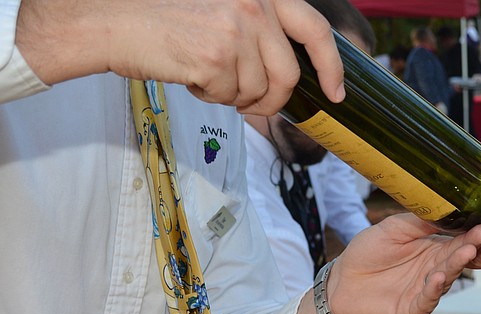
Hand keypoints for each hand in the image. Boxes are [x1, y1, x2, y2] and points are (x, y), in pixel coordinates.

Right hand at [16, 0, 344, 113]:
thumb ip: (260, 26)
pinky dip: (210, 96)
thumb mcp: (222, 5)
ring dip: (235, 96)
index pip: (316, 28)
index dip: (331, 67)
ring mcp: (236, 29)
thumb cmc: (163, 14)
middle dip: (272, 100)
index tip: (336, 92)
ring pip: (259, 92)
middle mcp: (254, 3)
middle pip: (288, 75)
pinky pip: (229, 97)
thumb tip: (291, 71)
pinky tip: (188, 74)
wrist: (110, 17)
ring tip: (204, 74)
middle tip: (250, 103)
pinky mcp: (216, 57)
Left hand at [327, 213, 480, 313]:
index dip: (480, 234)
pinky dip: (434, 289)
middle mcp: (436, 268)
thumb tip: (450, 209)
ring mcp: (426, 289)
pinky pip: (428, 300)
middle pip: (464, 258)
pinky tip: (437, 277)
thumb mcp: (395, 227)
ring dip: (458, 264)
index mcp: (435, 247)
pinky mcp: (412, 308)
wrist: (341, 281)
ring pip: (449, 277)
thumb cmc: (367, 253)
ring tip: (465, 251)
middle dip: (477, 246)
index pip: (467, 240)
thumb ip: (422, 220)